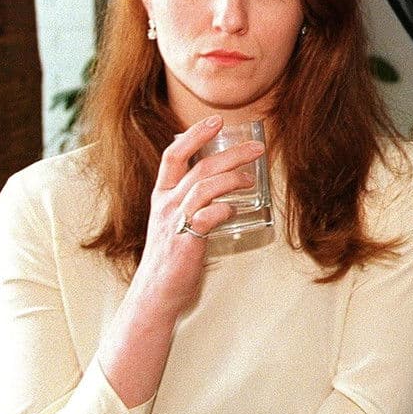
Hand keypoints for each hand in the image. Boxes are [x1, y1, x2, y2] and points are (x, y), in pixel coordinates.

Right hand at [128, 115, 260, 320]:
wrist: (155, 292)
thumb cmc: (170, 255)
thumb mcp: (174, 220)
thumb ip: (192, 200)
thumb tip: (223, 182)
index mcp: (161, 196)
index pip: (172, 156)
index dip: (194, 135)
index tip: (216, 120)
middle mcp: (166, 204)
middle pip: (199, 167)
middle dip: (231, 153)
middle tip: (257, 148)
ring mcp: (174, 222)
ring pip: (204, 187)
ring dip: (232, 178)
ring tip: (251, 179)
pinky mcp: (185, 242)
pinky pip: (207, 217)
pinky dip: (223, 209)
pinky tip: (235, 210)